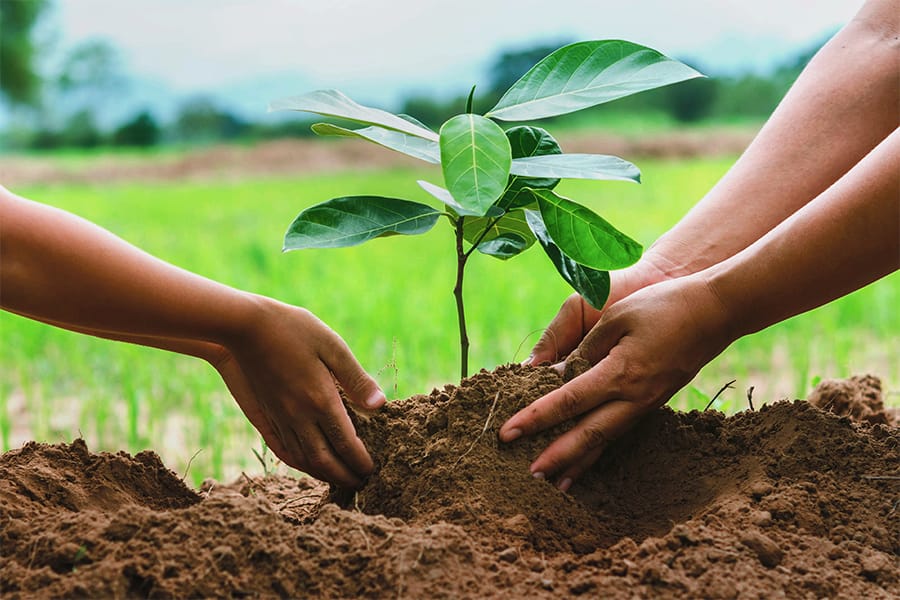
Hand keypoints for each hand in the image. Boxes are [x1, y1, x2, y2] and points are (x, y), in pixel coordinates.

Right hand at [216, 297, 384, 487]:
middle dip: (344, 477)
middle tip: (360, 484)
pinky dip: (298, 464)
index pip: (346, 444)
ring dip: (323, 474)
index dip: (360, 462)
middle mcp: (299, 416)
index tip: (372, 470)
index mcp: (320, 400)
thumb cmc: (292, 329)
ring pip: (303, 460)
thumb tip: (379, 405)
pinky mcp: (264, 415)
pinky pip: (282, 450)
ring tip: (339, 478)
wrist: (241, 326)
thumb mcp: (332, 345)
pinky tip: (306, 464)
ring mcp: (279, 418)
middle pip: (325, 461)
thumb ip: (356, 378)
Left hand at [501, 275, 733, 490]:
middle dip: (556, 457)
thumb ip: (585, 349)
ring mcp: (646, 403)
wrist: (715, 313)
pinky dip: (600, 449)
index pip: (567, 402)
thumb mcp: (615, 317)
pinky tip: (587, 459)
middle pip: (588, 435)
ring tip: (556, 483)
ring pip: (606, 440)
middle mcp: (633, 396)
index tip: (507, 433)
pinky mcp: (652, 402)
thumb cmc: (662, 306)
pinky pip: (619, 431)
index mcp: (619, 372)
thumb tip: (559, 375)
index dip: (534, 419)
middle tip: (528, 476)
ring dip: (579, 462)